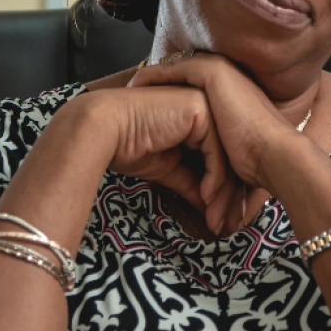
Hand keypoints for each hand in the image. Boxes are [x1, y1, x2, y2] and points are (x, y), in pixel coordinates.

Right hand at [63, 86, 241, 230]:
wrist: (103, 131)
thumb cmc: (128, 145)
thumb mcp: (169, 168)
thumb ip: (193, 183)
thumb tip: (208, 206)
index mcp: (200, 117)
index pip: (220, 158)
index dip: (222, 191)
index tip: (220, 220)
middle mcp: (207, 106)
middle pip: (227, 157)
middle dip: (227, 196)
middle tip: (225, 225)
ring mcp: (205, 105)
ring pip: (226, 157)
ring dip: (223, 193)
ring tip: (216, 219)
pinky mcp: (200, 109)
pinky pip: (216, 151)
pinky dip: (215, 179)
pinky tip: (206, 198)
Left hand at [128, 53, 307, 218]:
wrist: (274, 156)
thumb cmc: (256, 165)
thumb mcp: (225, 160)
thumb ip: (210, 166)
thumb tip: (203, 202)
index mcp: (232, 97)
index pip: (193, 93)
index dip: (168, 101)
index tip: (145, 111)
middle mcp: (228, 79)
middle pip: (181, 80)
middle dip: (155, 88)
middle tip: (130, 94)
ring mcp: (221, 73)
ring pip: (175, 72)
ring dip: (151, 80)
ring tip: (128, 88)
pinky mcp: (212, 72)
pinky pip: (173, 69)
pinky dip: (154, 76)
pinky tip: (136, 85)